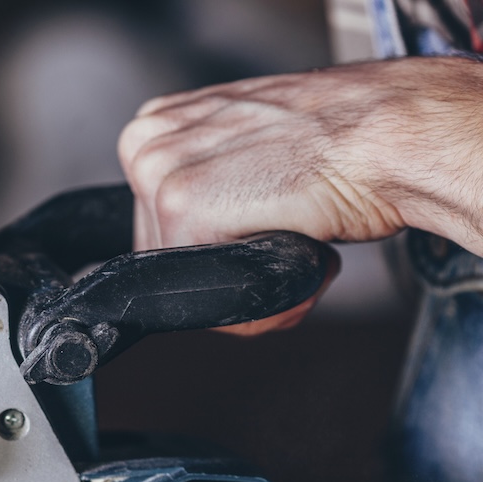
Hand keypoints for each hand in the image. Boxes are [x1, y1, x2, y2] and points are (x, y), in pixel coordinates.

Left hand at [119, 57, 482, 331]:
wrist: (389, 135)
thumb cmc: (336, 145)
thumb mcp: (245, 154)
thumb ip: (206, 186)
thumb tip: (191, 245)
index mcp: (154, 129)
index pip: (154, 228)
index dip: (213, 249)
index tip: (255, 235)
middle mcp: (145, 144)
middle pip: (162, 256)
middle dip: (226, 269)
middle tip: (284, 239)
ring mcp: (158, 173)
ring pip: (182, 281)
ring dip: (247, 285)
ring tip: (294, 240)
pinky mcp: (183, 206)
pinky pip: (208, 293)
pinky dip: (262, 299)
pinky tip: (299, 252)